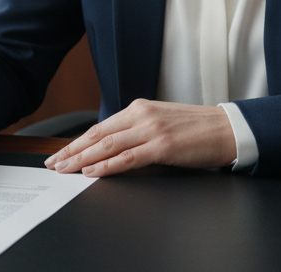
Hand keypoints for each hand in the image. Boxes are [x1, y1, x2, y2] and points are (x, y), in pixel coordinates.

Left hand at [43, 99, 235, 176]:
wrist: (227, 129)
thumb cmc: (197, 129)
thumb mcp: (161, 121)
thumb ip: (137, 129)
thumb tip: (112, 146)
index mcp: (139, 108)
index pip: (100, 127)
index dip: (77, 141)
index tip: (61, 152)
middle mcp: (142, 115)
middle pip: (98, 135)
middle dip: (72, 150)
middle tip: (54, 163)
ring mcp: (151, 130)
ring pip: (108, 146)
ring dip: (82, 159)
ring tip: (65, 169)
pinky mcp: (162, 147)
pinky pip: (128, 158)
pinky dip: (107, 165)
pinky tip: (92, 172)